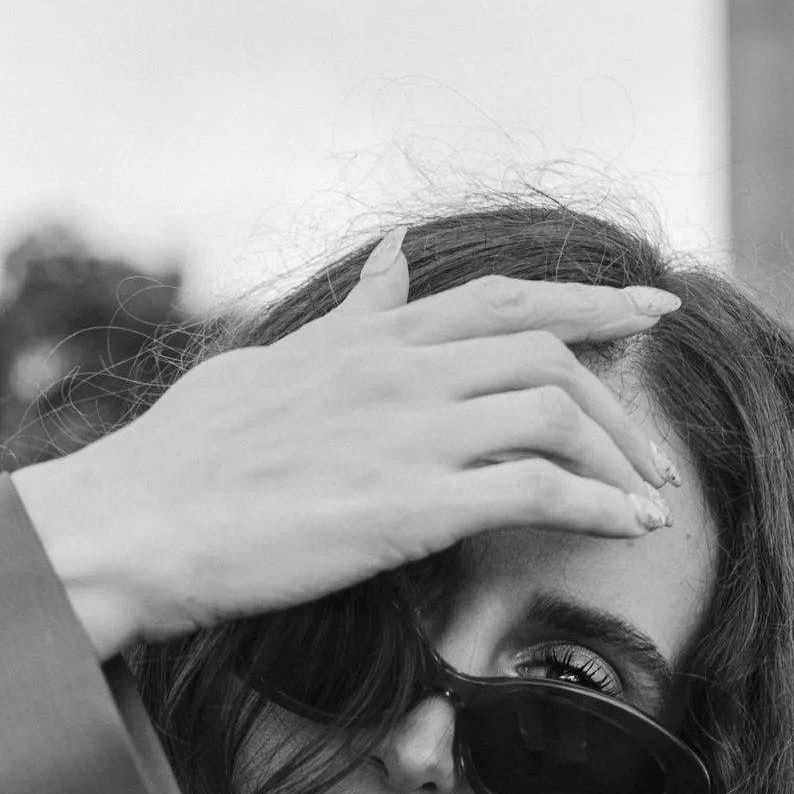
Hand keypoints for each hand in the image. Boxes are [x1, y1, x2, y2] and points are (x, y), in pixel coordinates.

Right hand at [9, 233, 684, 658]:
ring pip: (554, 412)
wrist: (132, 523)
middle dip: (620, 386)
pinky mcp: (406, 506)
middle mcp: (397, 372)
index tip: (647, 310)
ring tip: (647, 504)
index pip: (499, 301)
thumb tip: (390, 262)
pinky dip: (596, 505)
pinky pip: (533, 490)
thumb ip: (346, 318)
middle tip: (661, 438)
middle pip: (547, 350)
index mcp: (367, 342)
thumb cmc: (180, 462)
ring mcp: (405, 434)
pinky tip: (626, 531)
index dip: (585, 303)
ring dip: (616, 457)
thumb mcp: (267, 363)